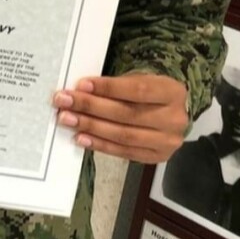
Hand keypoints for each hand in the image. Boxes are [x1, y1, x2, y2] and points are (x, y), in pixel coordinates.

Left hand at [53, 74, 187, 162]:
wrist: (171, 115)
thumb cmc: (150, 94)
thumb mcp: (141, 81)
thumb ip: (117, 87)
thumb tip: (80, 91)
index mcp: (173, 92)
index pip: (137, 90)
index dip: (108, 88)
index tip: (81, 85)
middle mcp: (174, 119)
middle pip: (127, 114)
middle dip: (91, 107)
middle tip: (65, 102)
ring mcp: (167, 141)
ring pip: (123, 135)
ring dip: (91, 127)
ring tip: (68, 119)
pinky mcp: (156, 157)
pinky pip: (123, 152)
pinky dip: (100, 144)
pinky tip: (81, 137)